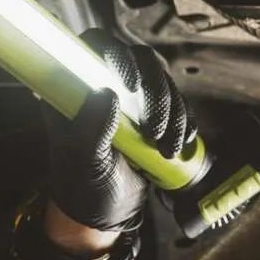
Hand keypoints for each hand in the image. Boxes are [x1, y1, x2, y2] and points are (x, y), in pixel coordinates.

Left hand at [44, 29, 196, 231]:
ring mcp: (130, 98)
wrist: (103, 214)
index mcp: (75, 86)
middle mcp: (103, 84)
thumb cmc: (81, 184)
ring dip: (173, 113)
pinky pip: (177, 104)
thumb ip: (91, 128)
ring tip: (166, 148)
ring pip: (161, 81)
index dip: (116, 54)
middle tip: (155, 130)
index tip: (130, 85)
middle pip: (139, 59)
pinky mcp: (152, 115)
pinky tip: (180, 145)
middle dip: (156, 93)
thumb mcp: (82, 160)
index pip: (95, 45)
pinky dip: (184, 122)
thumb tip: (108, 93)